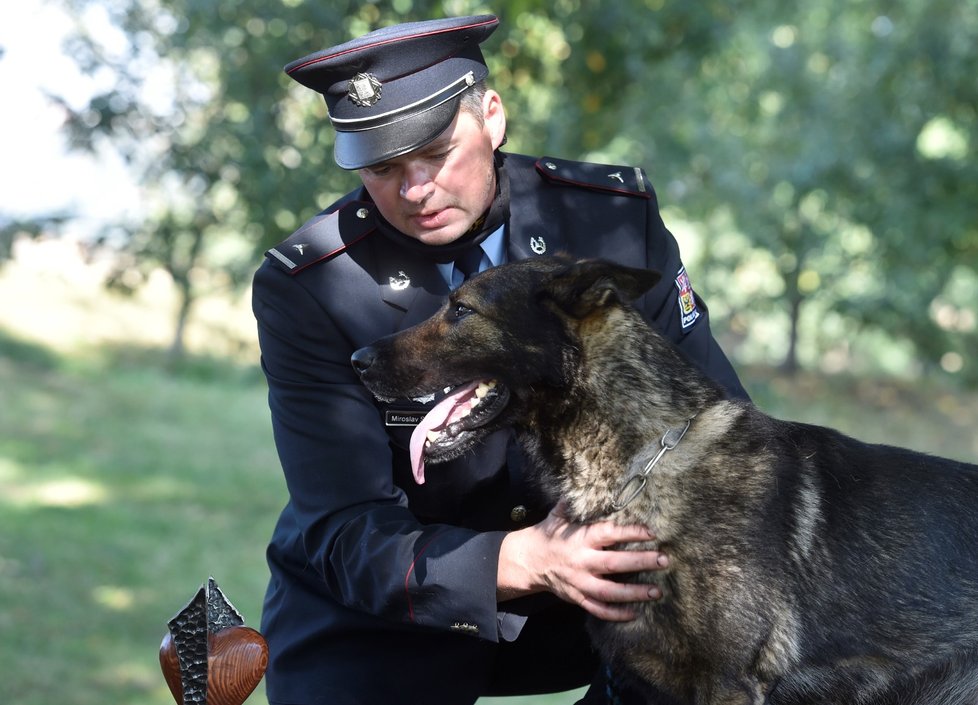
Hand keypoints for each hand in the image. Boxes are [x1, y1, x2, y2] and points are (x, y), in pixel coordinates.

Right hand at [497, 502, 668, 620]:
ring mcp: (580, 583)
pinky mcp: (577, 597)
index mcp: (580, 539)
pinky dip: (615, 614)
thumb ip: (573, 503)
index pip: (608, 534)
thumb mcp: (557, 515)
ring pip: (610, 592)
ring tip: (657, 592)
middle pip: (615, 564)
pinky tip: (635, 613)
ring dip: (634, 593)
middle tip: (664, 560)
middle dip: (641, 562)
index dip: (630, 533)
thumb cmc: (548, 535)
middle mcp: (581, 562)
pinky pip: (598, 609)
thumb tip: (585, 483)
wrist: (528, 561)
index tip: (651, 532)